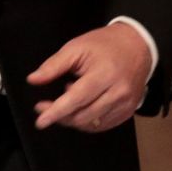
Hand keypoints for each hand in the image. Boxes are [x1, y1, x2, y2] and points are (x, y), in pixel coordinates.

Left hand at [29, 22, 151, 131]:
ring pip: (91, 124)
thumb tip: (33, 80)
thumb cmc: (105, 45)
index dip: (56, 112)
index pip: (76, 99)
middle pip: (83, 116)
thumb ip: (54, 65)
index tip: (40, 121)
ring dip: (73, 117)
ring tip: (71, 97)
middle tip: (47, 106)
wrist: (137, 45)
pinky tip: (84, 105)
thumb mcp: (76, 47)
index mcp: (104, 74)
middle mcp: (118, 92)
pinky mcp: (128, 111)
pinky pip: (102, 125)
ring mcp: (125, 104)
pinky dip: (87, 120)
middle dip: (60, 115)